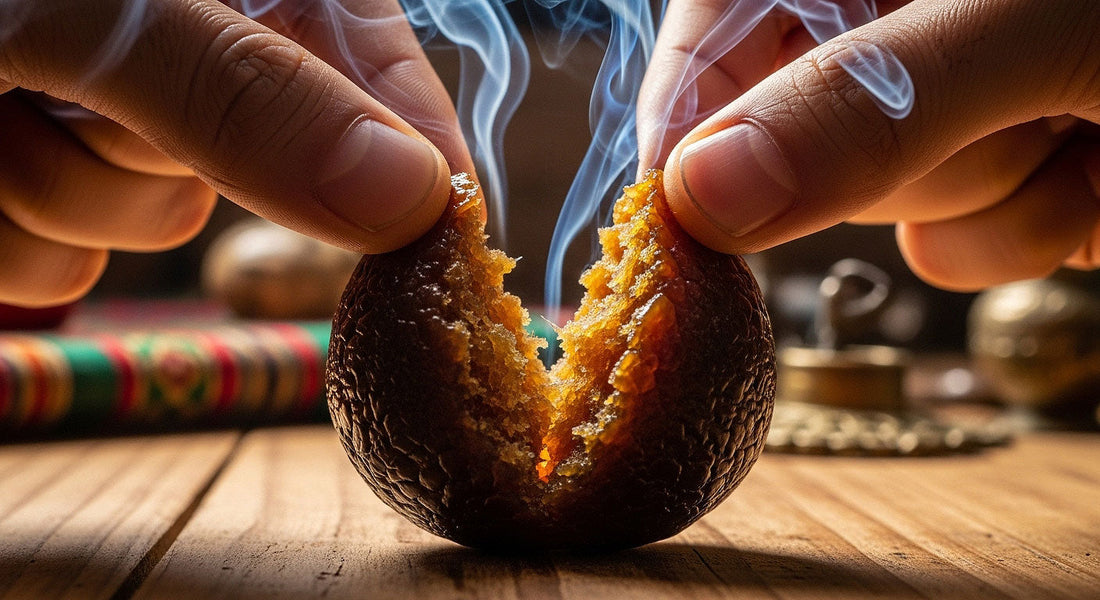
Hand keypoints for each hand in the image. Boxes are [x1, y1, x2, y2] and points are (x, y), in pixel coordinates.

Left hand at [0, 0, 472, 306]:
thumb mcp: (94, 13)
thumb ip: (247, 93)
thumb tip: (415, 196)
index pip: (371, 51)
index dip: (414, 143)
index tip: (447, 231)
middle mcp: (185, 38)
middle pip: (265, 151)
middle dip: (182, 158)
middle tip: (93, 98)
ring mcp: (112, 111)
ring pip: (160, 215)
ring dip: (77, 194)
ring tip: (5, 106)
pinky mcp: (49, 174)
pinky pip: (75, 258)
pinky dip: (23, 233)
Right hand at [639, 0, 1099, 290]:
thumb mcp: (1031, 28)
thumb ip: (867, 103)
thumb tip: (698, 192)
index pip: (718, 20)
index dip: (687, 113)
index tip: (668, 211)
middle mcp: (893, 28)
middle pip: (785, 127)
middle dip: (878, 156)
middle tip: (993, 106)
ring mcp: (940, 106)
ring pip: (868, 201)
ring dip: (978, 193)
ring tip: (1077, 126)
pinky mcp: (987, 178)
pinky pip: (945, 247)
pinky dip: (1021, 234)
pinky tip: (1094, 176)